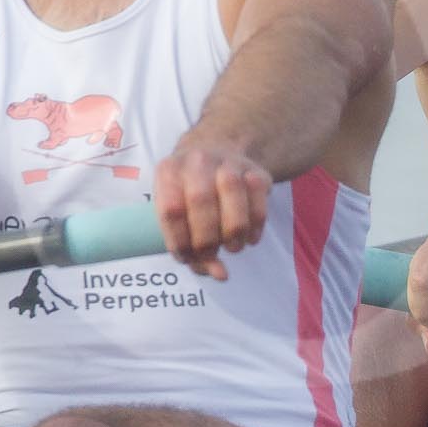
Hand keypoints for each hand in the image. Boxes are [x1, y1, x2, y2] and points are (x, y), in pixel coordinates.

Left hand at [153, 141, 272, 281]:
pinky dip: (256, 226)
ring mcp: (228, 161)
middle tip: (211, 256)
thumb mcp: (179, 214)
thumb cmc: (190, 193)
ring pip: (233, 194)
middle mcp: (197, 161)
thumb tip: (220, 275)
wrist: (219, 151)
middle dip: (207, 240)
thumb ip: (191, 249)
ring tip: (232, 248)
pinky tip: (249, 237)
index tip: (188, 258)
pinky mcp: (255, 170)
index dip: (180, 242)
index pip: (170, 210)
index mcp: (168, 171)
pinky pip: (259, 199)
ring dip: (234, 232)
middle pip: (200, 201)